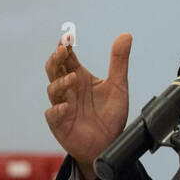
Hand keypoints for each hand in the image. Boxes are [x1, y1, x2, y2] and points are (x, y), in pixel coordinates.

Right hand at [44, 34, 131, 179]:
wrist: (109, 144)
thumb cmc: (110, 115)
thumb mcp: (118, 86)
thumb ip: (119, 61)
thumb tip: (126, 35)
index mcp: (80, 78)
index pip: (67, 58)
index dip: (65, 46)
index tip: (68, 36)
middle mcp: (69, 89)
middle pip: (54, 69)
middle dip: (56, 58)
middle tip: (63, 49)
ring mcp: (62, 106)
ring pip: (53, 90)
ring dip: (61, 83)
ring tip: (74, 77)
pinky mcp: (60, 124)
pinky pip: (53, 115)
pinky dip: (58, 110)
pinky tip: (66, 107)